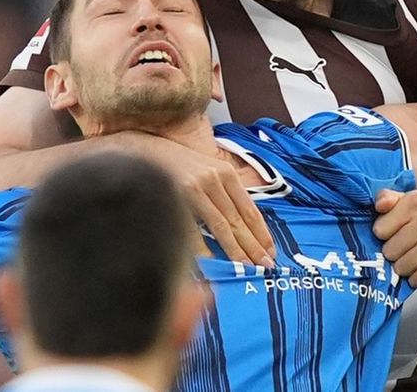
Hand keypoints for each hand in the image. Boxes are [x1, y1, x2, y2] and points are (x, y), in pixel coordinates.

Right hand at [130, 136, 275, 266]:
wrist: (146, 148)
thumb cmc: (178, 163)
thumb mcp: (208, 170)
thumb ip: (225, 192)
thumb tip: (242, 224)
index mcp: (226, 174)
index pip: (250, 209)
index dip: (262, 233)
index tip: (271, 252)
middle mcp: (214, 179)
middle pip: (238, 220)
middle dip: (253, 246)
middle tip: (265, 266)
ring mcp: (196, 187)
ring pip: (221, 225)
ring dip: (235, 249)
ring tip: (246, 267)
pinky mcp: (176, 195)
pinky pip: (192, 227)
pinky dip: (202, 246)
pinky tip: (211, 261)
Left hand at [373, 189, 416, 284]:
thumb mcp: (410, 204)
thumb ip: (387, 198)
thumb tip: (379, 205)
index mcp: (416, 201)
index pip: (379, 229)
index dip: (385, 234)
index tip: (395, 231)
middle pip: (388, 251)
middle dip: (395, 252)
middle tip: (409, 246)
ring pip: (400, 268)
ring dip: (406, 267)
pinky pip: (415, 280)